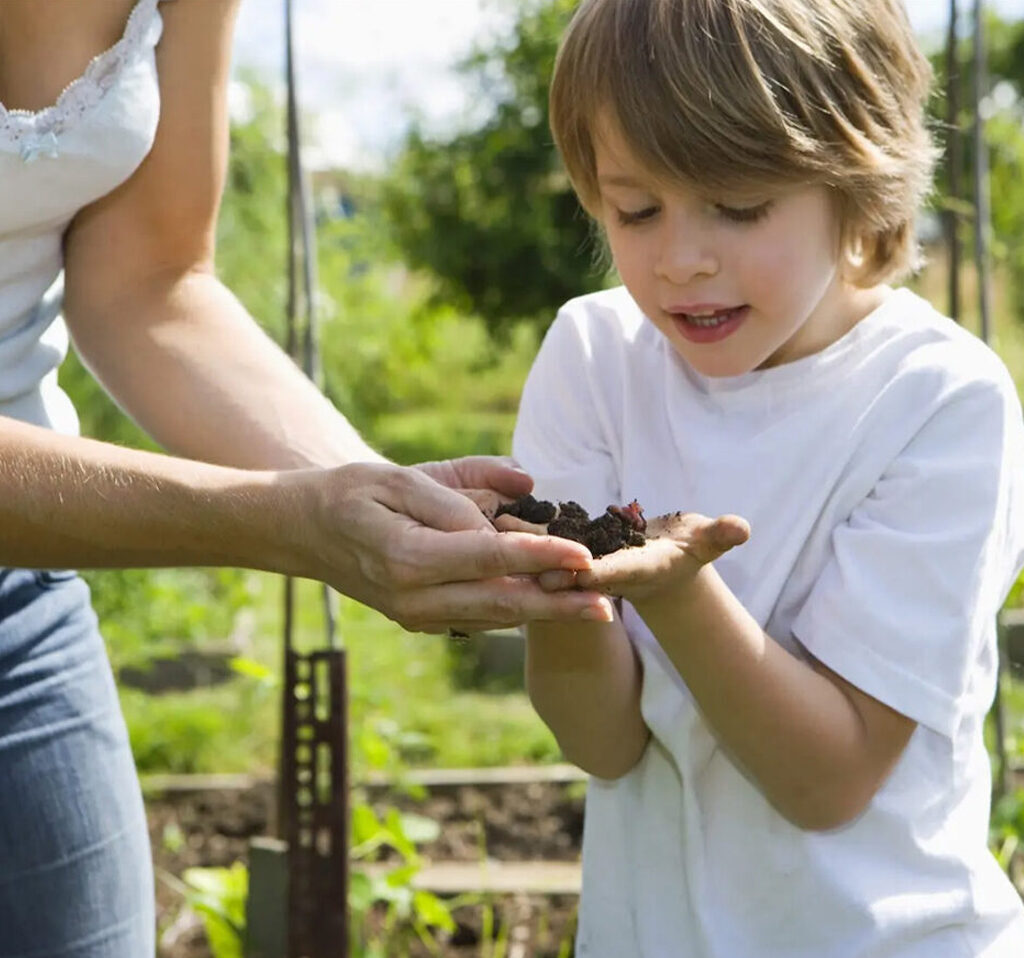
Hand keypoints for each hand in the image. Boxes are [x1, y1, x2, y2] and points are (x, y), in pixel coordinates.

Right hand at [277, 462, 612, 632]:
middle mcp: (414, 597)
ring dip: (545, 612)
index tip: (585, 555)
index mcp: (407, 557)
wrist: (303, 533)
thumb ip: (462, 487)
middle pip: (501, 602)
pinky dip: (517, 611)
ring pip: (494, 617)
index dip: (541, 557)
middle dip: (559, 604)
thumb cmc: (351, 493)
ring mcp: (416, 615)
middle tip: (608, 604)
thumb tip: (525, 489)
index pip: (489, 558)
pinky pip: (478, 618)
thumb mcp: (399, 476)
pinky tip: (551, 604)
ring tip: (593, 605)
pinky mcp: (420, 620)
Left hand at [500, 510, 749, 604]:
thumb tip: (742, 528)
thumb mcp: (706, 542)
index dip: (587, 571)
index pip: (608, 574)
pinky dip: (517, 526)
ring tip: (487, 521)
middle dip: (538, 560)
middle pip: (565, 567)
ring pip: (544, 553)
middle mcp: (598, 569)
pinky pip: (538, 537)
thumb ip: (720, 536)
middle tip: (505, 548)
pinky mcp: (566, 548)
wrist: (663, 562)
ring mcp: (579, 561)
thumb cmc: (690, 548)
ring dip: (517, 541)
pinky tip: (489, 508)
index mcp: (630, 571)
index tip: (566, 570)